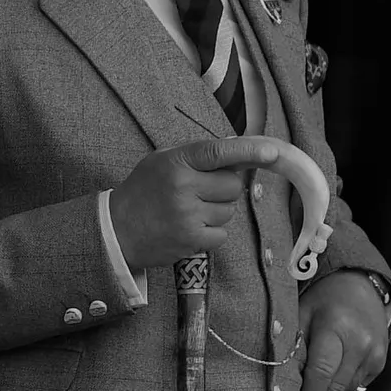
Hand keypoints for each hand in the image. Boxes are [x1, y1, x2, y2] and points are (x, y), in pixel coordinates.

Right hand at [110, 137, 279, 269]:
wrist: (116, 229)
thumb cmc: (142, 191)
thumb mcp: (161, 162)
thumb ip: (197, 156)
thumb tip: (239, 153)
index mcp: (176, 162)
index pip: (219, 152)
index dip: (249, 151)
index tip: (273, 152)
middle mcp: (183, 186)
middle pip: (233, 186)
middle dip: (224, 188)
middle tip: (201, 191)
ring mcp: (188, 215)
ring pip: (229, 210)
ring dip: (217, 210)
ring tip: (190, 210)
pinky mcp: (192, 240)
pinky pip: (222, 233)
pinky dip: (212, 231)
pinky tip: (190, 227)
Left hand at [299, 270, 388, 390]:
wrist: (359, 286)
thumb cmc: (325, 297)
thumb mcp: (302, 311)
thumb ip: (295, 341)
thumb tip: (286, 374)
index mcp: (335, 328)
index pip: (321, 371)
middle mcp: (359, 344)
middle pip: (336, 386)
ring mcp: (373, 354)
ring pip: (348, 389)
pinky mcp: (379, 362)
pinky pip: (359, 385)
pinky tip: (328, 389)